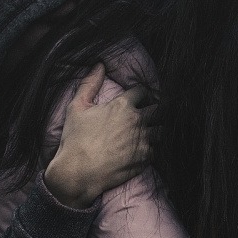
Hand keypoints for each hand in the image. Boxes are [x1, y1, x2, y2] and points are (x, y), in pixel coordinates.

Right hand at [45, 64, 154, 207]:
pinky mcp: (145, 158)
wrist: (78, 172)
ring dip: (156, 129)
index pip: (143, 91)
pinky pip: (157, 150)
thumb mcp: (77, 107)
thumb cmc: (75, 139)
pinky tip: (144, 149)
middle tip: (149, 114)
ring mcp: (143, 140)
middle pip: (159, 109)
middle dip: (155, 110)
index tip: (139, 99)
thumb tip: (99, 64)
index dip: (141, 94)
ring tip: (149, 132)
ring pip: (161, 130)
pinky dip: (152, 149)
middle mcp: (137, 121)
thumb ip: (89, 84)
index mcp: (123, 105)